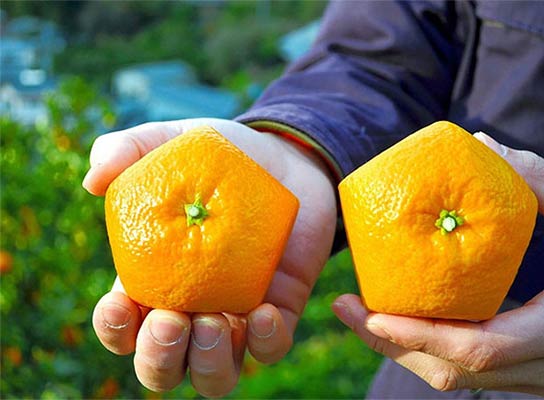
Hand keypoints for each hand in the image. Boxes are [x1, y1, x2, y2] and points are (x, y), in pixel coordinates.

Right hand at [85, 119, 336, 396]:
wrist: (285, 159)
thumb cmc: (221, 156)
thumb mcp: (174, 141)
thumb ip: (130, 149)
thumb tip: (92, 180)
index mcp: (155, 280)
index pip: (123, 326)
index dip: (113, 329)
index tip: (118, 304)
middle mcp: (192, 308)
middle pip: (163, 367)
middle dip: (158, 358)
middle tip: (172, 321)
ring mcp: (236, 315)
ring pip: (213, 375)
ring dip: (208, 364)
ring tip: (213, 322)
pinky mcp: (278, 312)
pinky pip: (269, 351)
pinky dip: (265, 344)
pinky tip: (264, 312)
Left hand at [332, 132, 543, 395]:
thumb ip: (539, 178)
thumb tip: (482, 143)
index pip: (478, 349)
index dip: (419, 336)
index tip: (370, 312)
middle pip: (452, 372)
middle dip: (391, 344)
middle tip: (344, 308)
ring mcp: (536, 375)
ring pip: (455, 377)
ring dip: (402, 348)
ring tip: (361, 313)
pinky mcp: (527, 369)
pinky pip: (466, 367)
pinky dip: (427, 346)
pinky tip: (401, 316)